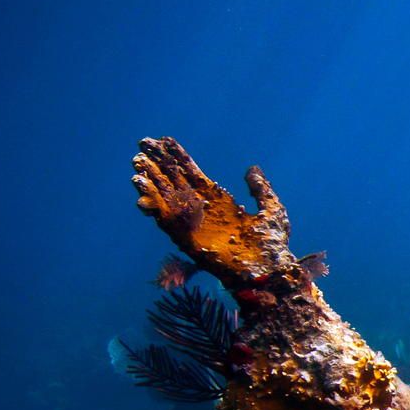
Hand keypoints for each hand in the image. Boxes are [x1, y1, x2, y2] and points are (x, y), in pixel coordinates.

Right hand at [132, 137, 295, 285]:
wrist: (270, 270)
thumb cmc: (273, 245)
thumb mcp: (271, 208)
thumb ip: (260, 189)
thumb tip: (251, 168)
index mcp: (219, 200)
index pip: (192, 174)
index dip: (178, 157)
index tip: (163, 140)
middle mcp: (202, 210)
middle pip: (173, 181)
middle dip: (158, 164)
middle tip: (142, 144)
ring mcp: (193, 224)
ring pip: (164, 197)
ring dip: (149, 180)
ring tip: (137, 163)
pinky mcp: (186, 238)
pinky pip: (164, 219)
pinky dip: (152, 204)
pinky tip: (141, 189)